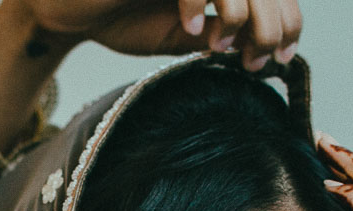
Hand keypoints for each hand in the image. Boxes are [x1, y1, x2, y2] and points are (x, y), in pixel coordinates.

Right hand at [14, 0, 302, 67]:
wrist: (66, 8)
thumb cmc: (121, 18)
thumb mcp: (180, 35)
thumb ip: (219, 35)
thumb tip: (261, 51)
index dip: (286, 22)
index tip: (279, 60)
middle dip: (270, 26)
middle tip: (256, 62)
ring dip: (242, 14)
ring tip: (219, 47)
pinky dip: (199, 0)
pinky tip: (190, 27)